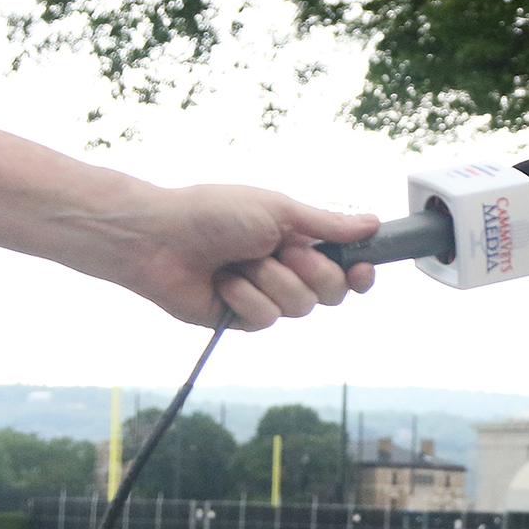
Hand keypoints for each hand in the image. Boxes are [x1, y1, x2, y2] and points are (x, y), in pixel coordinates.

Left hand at [86, 184, 378, 329]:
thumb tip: (372, 223)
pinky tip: (222, 282)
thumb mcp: (278, 210)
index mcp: (299, 239)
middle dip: (310, 271)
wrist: (157, 239)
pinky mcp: (243, 317)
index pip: (347, 265)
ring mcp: (267, 295)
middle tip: (281, 251)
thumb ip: (327, 223)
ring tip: (239, 262)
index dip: (359, 272)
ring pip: (301, 306)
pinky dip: (245, 297)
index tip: (360, 268)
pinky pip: (268, 319)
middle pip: (332, 291)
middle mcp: (287, 269)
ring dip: (271, 280)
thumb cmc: (211, 213)